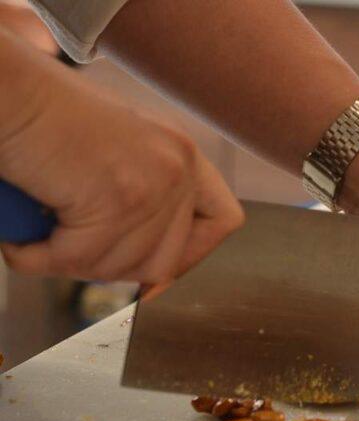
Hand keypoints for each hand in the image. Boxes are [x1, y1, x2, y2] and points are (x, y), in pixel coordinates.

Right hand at [0, 40, 243, 285]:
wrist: (6, 90)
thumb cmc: (42, 119)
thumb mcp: (116, 155)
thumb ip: (142, 200)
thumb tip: (155, 277)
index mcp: (182, 153)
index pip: (223, 220)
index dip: (192, 256)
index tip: (155, 277)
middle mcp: (178, 166)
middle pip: (168, 261)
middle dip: (112, 268)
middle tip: (68, 251)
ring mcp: (153, 183)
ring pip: (121, 267)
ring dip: (70, 263)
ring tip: (38, 236)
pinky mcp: (117, 198)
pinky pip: (78, 259)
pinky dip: (38, 259)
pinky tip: (21, 241)